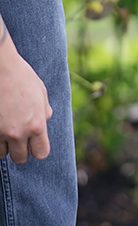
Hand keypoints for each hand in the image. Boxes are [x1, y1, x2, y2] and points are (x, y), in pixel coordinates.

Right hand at [0, 46, 51, 162]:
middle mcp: (18, 132)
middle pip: (20, 158)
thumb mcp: (40, 92)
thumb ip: (44, 111)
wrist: (0, 67)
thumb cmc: (21, 76)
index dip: (37, 149)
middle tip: (17, 139)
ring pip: (2, 154)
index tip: (33, 144)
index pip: (41, 153)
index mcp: (36, 125)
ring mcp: (0, 132)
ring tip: (5, 129)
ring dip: (4, 146)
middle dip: (20, 151)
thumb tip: (45, 121)